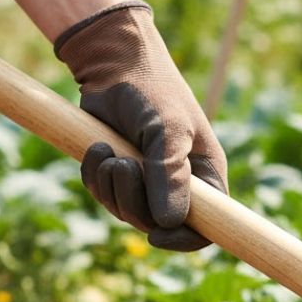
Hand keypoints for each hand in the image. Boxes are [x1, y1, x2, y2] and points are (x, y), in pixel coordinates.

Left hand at [55, 1, 227, 251]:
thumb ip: (169, 175)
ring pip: (126, 212)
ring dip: (110, 186)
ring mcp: (148, 181)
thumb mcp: (167, 130)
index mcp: (205, 177)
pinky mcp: (119, 173)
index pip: (206, 228)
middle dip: (133, 201)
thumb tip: (168, 223)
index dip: (184, 239)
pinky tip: (96, 148)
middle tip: (122, 165)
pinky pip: (104, 195)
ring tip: (106, 151)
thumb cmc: (152, 90)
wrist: (113, 62)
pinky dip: (95, 177)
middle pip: (158, 225)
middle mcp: (180, 185)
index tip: (157, 234)